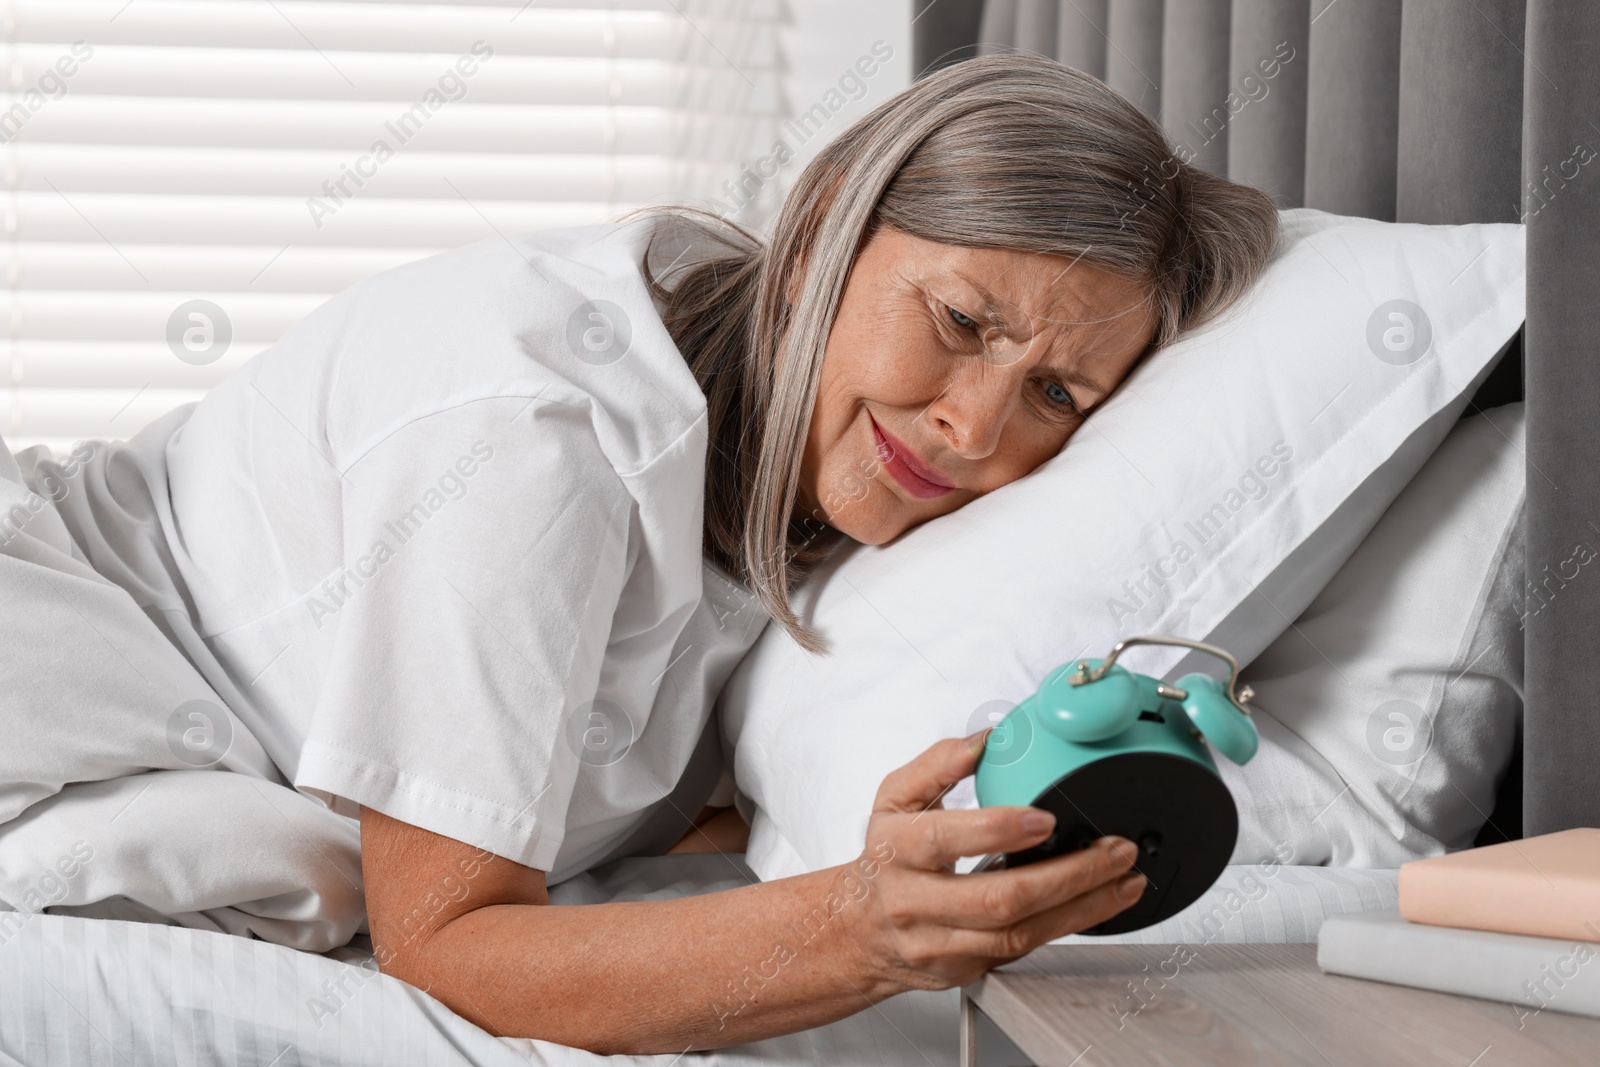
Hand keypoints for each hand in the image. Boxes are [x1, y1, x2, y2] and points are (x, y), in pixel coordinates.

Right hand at [838, 731, 1145, 992]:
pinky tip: (1096, 903)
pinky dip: (1067, 926)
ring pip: (1019, 934)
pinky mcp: (965, 970)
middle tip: (1113, 851)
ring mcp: (941, 944)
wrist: (861, 929)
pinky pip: (1024, 950)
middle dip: (1068, 876)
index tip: (1047, 818)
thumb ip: (937, 764)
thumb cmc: (887, 858)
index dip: (999, 830)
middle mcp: (916, 903)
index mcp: (898, 850)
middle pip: (999, 899)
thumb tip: (983, 740)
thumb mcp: (896, 799)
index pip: (947, 839)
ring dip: (1082, 908)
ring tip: (1122, 879)